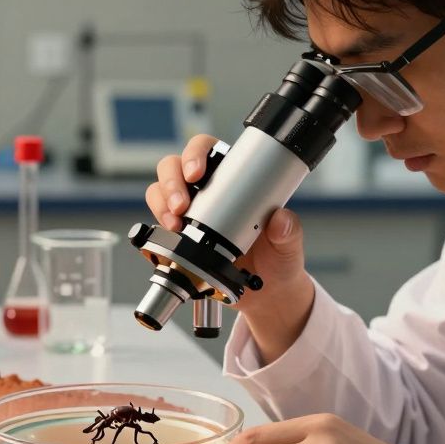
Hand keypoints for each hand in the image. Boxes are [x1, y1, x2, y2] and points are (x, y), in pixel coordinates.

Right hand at [144, 135, 314, 357]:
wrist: (266, 293)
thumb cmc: (276, 259)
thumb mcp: (288, 245)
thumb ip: (289, 231)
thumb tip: (281, 220)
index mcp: (231, 180)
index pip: (206, 150)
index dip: (195, 154)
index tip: (197, 172)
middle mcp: (205, 191)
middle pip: (174, 168)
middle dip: (172, 182)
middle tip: (181, 205)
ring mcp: (188, 213)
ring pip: (159, 192)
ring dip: (161, 204)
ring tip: (173, 224)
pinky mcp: (176, 237)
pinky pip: (156, 225)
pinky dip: (155, 229)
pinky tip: (167, 238)